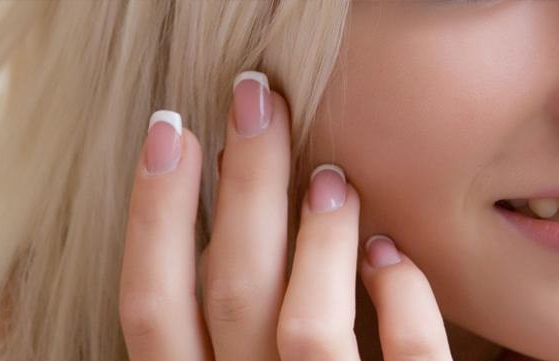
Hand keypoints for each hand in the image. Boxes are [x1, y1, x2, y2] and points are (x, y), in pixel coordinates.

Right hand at [119, 71, 452, 359]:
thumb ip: (225, 338)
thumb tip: (224, 239)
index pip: (151, 309)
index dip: (152, 214)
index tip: (171, 130)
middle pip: (229, 290)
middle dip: (241, 184)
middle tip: (258, 102)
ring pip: (303, 324)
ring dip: (318, 236)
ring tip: (331, 177)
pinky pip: (408, 357)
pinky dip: (403, 297)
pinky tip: (395, 255)